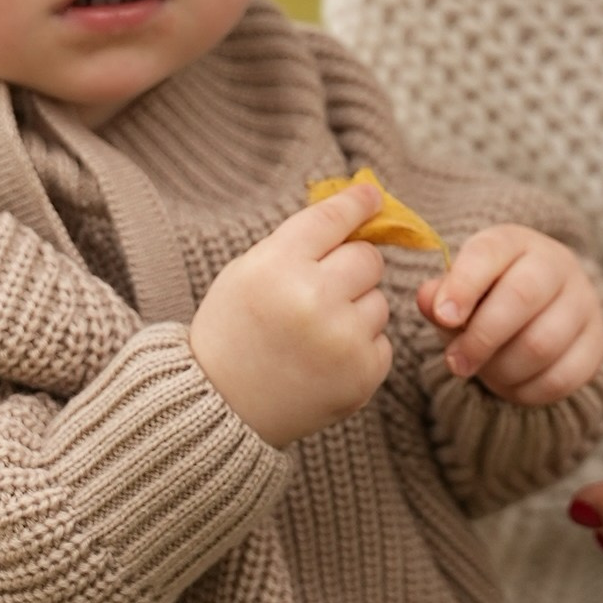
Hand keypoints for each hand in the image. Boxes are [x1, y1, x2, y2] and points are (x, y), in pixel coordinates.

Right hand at [189, 181, 392, 447]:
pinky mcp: (362, 374)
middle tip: (322, 289)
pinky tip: (322, 360)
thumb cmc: (234, 330)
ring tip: (313, 334)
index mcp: (278, 266)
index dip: (358, 203)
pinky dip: (358, 348)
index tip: (372, 197)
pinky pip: (382, 341)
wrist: (220, 405)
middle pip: (369, 259)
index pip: (333, 219)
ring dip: (355, 311)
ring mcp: (342, 340)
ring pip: (379, 301)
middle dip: (352, 268)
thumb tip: (360, 207)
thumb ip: (299, 241)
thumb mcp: (248, 271)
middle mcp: (314, 299)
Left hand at [419, 226, 602, 406]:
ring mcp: (583, 303)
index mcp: (515, 242)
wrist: (544, 309)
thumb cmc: (489, 298)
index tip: (442, 316)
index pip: (490, 253)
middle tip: (455, 363)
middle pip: (521, 298)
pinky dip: (527, 391)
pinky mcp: (596, 343)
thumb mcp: (459, 290)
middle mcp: (557, 264)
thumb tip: (428, 300)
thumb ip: (440, 295)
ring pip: (542, 344)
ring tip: (483, 372)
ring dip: (501, 369)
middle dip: (481, 338)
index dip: (464, 285)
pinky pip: (561, 377)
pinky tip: (510, 385)